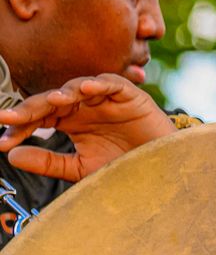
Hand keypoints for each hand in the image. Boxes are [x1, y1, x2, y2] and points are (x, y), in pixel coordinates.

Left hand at [0, 74, 177, 182]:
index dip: (20, 126)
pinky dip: (100, 84)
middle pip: (52, 99)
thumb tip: (12, 156)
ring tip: (52, 102)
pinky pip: (112, 84)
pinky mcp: (130, 96)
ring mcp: (106, 99)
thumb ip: (48, 162)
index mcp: (70, 121)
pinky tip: (87, 90)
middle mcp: (84, 106)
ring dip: (64, 92)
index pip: (39, 117)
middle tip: (10, 117)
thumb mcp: (80, 168)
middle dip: (31, 108)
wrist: (161, 170)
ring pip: (78, 87)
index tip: (4, 142)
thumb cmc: (123, 167)